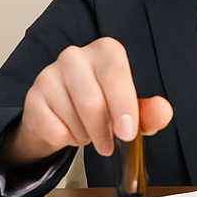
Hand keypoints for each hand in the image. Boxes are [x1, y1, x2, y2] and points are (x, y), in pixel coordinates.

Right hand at [2, 38, 173, 168]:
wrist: (60, 115)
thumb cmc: (100, 105)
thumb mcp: (131, 110)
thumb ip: (150, 112)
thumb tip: (163, 111)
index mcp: (104, 51)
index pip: (115, 74)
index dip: (123, 105)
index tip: (127, 132)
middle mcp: (74, 56)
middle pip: (92, 101)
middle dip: (103, 131)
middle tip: (109, 145)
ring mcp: (50, 74)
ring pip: (74, 118)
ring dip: (86, 135)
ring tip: (87, 130)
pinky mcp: (34, 96)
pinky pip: (55, 129)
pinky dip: (66, 139)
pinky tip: (68, 128)